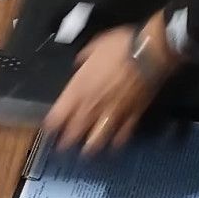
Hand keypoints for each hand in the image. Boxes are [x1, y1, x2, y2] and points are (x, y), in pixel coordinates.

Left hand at [44, 22, 176, 153]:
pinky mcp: (132, 116)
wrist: (149, 52)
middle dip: (67, 140)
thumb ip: (84, 59)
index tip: (49, 129)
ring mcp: (112, 112)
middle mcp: (93, 104)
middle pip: (75, 130)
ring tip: (86, 151)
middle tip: (63, 146)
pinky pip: (122, 134)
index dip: (52, 125)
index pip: (59, 114)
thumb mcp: (94, 46)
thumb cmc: (120, 45)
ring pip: (97, 138)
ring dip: (90, 146)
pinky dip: (117, 140)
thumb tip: (80, 64)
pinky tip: (114, 144)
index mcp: (80, 87)